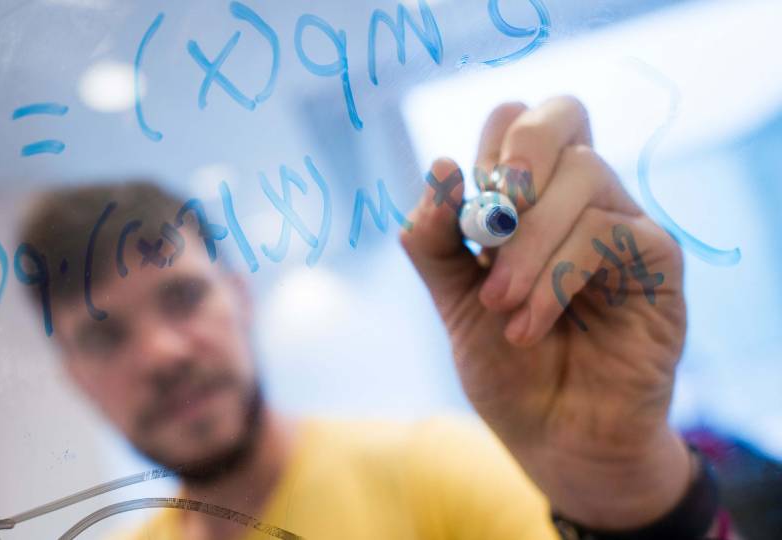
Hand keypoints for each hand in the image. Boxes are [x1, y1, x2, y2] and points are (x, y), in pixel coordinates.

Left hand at [401, 97, 690, 529]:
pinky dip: (556, 277)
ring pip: (583, 176)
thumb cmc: (509, 369)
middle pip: (563, 116)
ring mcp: (622, 226)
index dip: (491, 143)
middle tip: (485, 225)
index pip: (519, 119)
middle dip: (517, 159)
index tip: (463, 207)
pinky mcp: (656, 263)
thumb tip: (439, 167)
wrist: (555, 440)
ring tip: (499, 307)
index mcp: (530, 201)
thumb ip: (437, 242)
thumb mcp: (455, 302)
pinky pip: (608, 232)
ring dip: (526, 245)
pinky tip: (528, 326)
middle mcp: (580, 201)